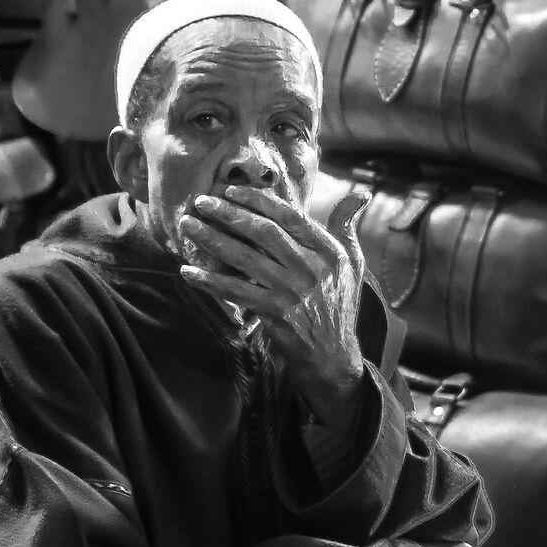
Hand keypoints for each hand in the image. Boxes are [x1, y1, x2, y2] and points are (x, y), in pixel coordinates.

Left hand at [180, 185, 370, 427]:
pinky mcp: (275, 314)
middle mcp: (312, 269)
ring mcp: (292, 292)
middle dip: (229, 213)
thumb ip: (347, 227)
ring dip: (212, 240)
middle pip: (264, 232)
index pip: (290, 217)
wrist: (334, 355)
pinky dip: (210, 282)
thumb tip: (358, 194)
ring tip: (188, 226)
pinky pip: (236, 292)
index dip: (259, 200)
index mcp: (329, 252)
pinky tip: (188, 272)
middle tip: (201, 202)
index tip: (231, 191)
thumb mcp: (353, 264)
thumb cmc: (339, 304)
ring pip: (245, 258)